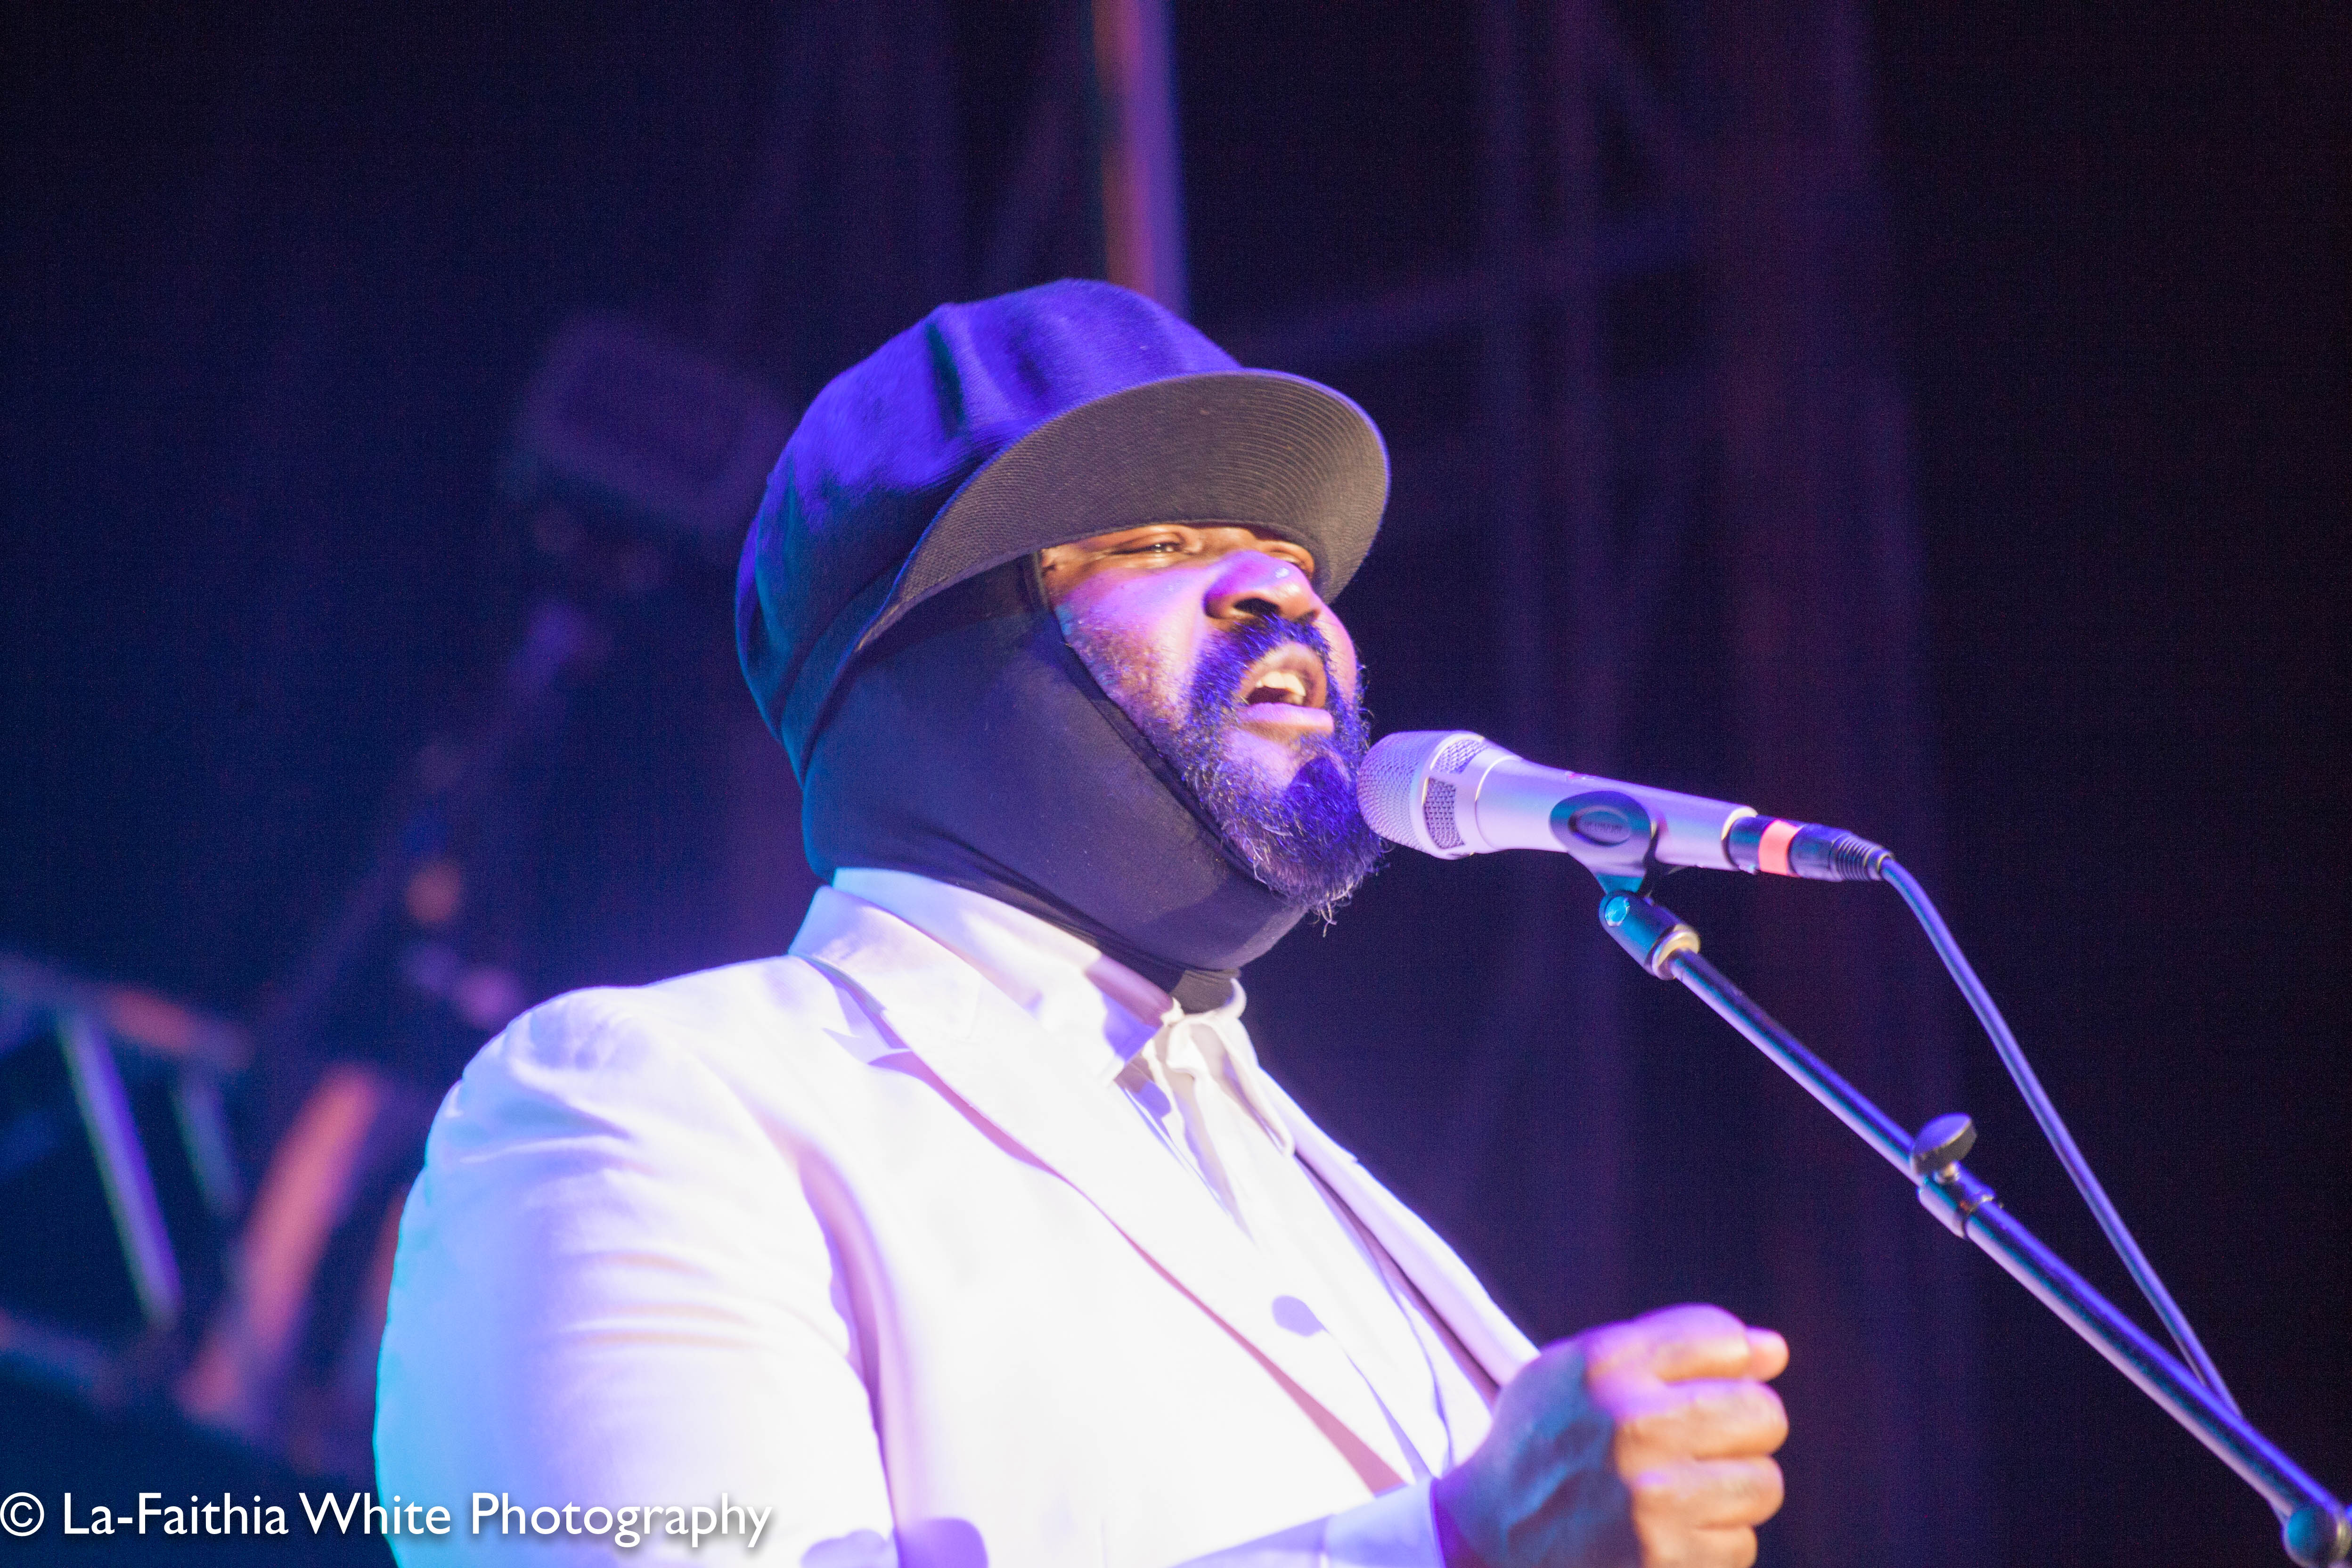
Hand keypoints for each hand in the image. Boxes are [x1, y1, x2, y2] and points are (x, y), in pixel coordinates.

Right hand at [1432, 1304, 1789, 1567]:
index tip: (1701, 1389)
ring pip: (1763, 1483)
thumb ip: (1674, 1348)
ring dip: (1730, 1493)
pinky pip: (1741, 1543)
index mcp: (1604, 1364)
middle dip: (1742, 1431)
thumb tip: (1775, 1347)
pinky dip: (1711, 1544)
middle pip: (1762, 1412)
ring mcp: (1651, 1497)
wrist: (1486, 1542)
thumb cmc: (1545, 1446)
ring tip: (1677, 1497)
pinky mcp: (1667, 1558)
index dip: (1727, 1366)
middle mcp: (1630, 1423)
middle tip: (1699, 1449)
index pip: (1724, 1339)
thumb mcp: (1580, 1374)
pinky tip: (1665, 1537)